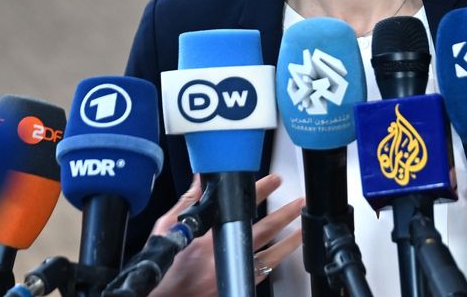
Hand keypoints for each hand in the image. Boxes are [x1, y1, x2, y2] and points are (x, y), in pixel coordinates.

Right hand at [149, 174, 303, 296]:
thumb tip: (200, 180)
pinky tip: (284, 255)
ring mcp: (232, 274)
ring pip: (270, 256)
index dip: (258, 191)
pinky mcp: (237, 287)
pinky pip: (262, 274)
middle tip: (298, 202)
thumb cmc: (164, 269)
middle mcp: (222, 256)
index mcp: (205, 239)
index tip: (272, 180)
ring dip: (289, 242)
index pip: (238, 208)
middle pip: (262, 231)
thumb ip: (187, 203)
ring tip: (302, 229)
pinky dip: (275, 263)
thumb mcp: (168, 230)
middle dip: (283, 214)